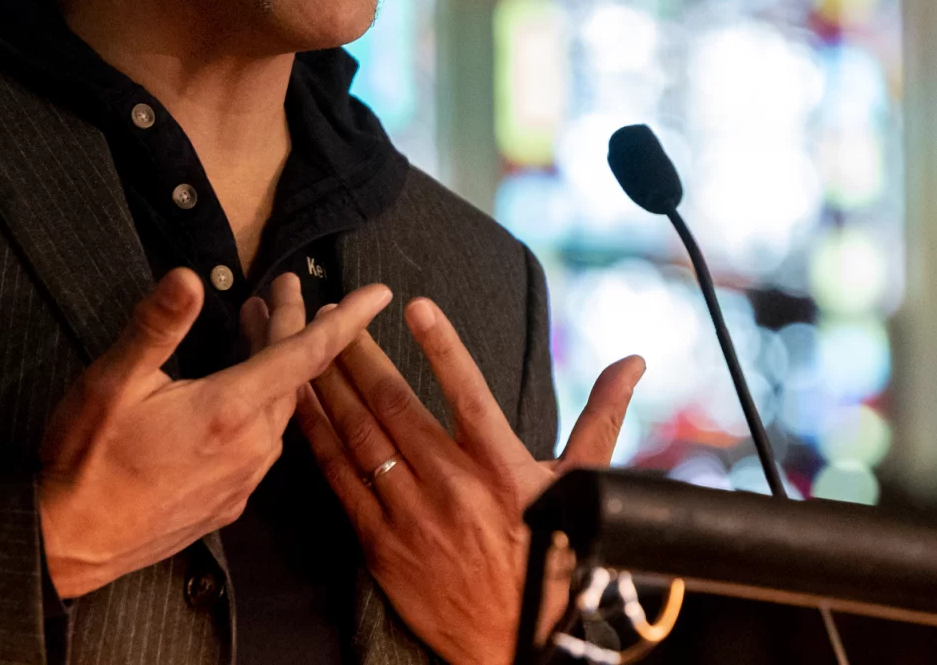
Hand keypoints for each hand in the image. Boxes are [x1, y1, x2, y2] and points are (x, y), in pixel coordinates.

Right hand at [38, 270, 388, 597]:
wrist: (68, 543)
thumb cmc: (87, 458)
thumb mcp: (112, 381)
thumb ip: (157, 326)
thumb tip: (189, 277)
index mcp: (229, 410)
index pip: (305, 354)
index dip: (345, 320)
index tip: (379, 294)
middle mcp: (250, 448)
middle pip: (294, 377)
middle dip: (294, 327)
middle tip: (286, 288)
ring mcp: (243, 481)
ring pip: (281, 412)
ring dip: (278, 368)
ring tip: (260, 330)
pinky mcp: (229, 504)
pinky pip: (264, 444)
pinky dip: (264, 406)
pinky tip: (242, 395)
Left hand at [294, 296, 643, 664]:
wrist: (510, 642)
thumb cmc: (549, 557)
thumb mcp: (580, 485)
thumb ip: (600, 416)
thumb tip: (632, 362)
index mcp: (503, 468)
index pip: (469, 395)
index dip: (443, 348)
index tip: (416, 306)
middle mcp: (454, 488)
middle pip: (397, 407)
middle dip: (362, 355)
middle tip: (337, 314)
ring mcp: (412, 515)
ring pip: (362, 437)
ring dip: (333, 387)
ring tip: (311, 347)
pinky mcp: (380, 543)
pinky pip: (341, 481)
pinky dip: (320, 439)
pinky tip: (303, 407)